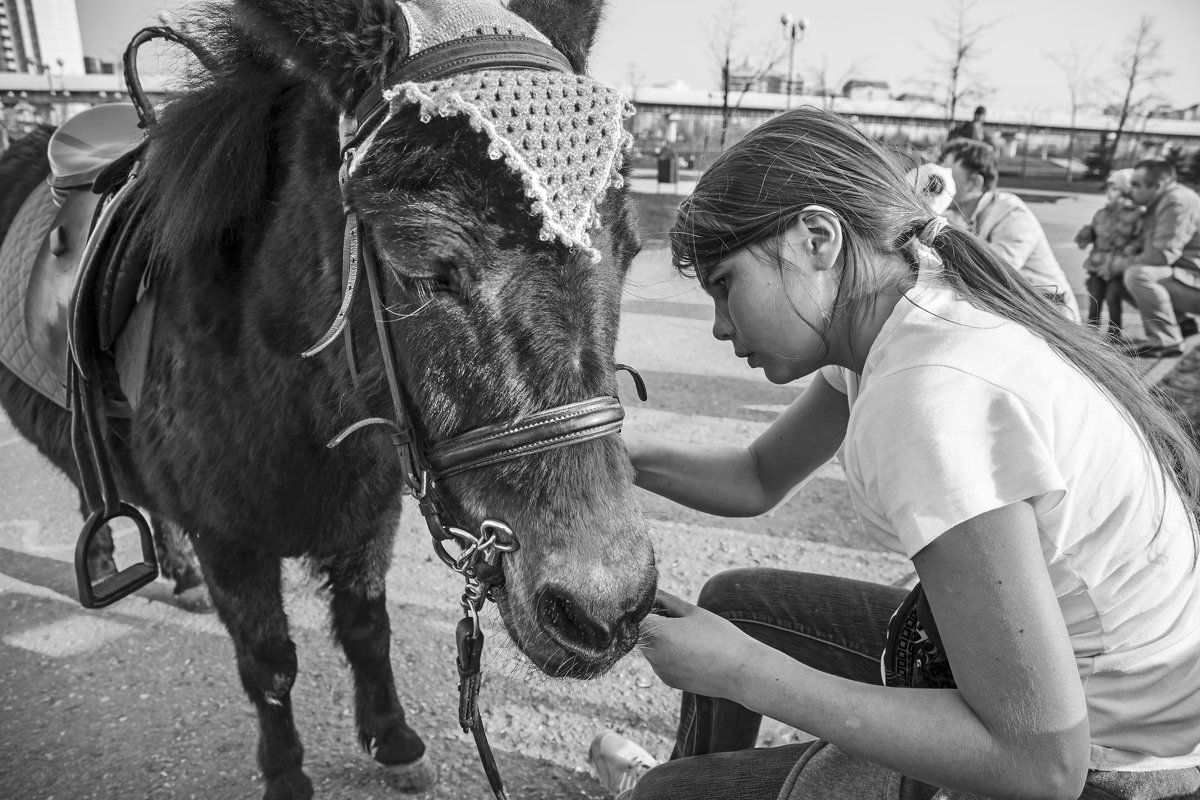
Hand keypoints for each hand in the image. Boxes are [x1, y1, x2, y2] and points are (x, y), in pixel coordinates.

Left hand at [638, 590, 759, 701]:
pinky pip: (662, 662)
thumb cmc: (719, 637)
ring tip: (691, 637)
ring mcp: (659, 670)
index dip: (648, 607)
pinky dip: (670, 655)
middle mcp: (652, 654)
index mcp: (656, 633)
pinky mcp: (668, 680)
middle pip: (643, 632)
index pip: (638, 615)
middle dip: (656, 623)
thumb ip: (667, 601)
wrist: (740, 671)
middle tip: (681, 619)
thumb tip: (652, 592)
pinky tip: (693, 652)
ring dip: (663, 639)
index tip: (663, 604)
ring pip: (652, 647)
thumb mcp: (693, 612)